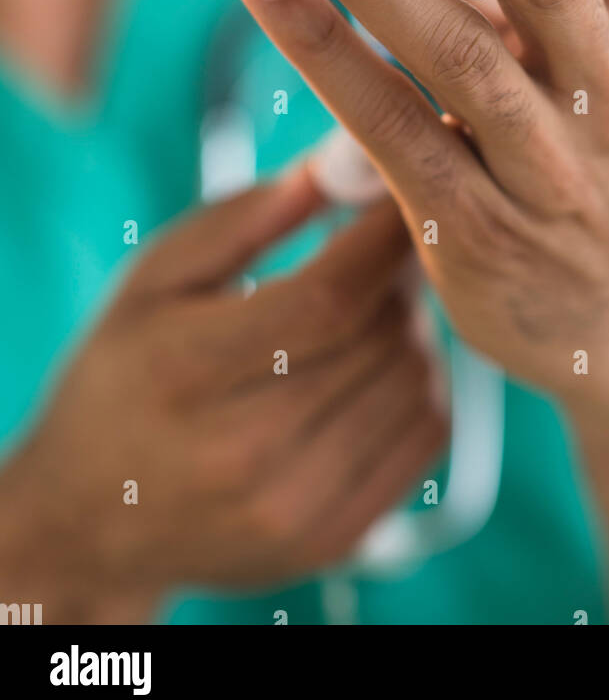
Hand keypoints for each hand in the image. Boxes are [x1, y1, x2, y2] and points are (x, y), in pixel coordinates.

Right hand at [0, 173, 446, 622]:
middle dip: (399, 271)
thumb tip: (344, 160)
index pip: (326, 297)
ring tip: (373, 300)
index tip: (408, 185)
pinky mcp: (333, 539)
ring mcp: (293, 510)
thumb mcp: (156, 276)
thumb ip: (248, 215)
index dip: (383, 235)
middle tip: (388, 237)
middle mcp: (243, 455)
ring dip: (412, 323)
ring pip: (413, 382)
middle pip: (378, 338)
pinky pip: (424, 435)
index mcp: (186, 373)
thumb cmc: (126, 369)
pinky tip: (380, 359)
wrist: (93, 516)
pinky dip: (422, 381)